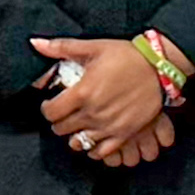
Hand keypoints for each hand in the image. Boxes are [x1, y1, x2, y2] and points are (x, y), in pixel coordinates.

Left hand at [32, 35, 179, 162]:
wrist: (159, 68)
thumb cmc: (126, 56)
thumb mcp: (94, 47)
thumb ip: (62, 48)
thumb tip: (35, 43)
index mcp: (82, 92)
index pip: (51, 113)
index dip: (47, 108)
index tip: (52, 103)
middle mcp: (93, 113)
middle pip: (61, 129)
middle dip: (59, 121)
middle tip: (65, 113)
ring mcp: (108, 126)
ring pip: (78, 143)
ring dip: (75, 135)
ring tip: (79, 125)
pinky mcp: (124, 134)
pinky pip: (101, 152)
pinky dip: (93, 149)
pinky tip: (93, 138)